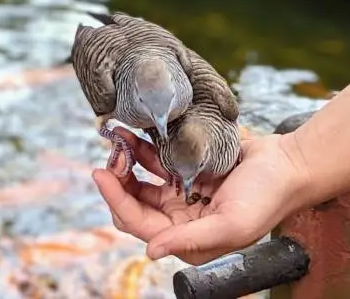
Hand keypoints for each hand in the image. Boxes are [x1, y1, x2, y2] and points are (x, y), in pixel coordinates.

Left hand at [93, 128, 307, 264]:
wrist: (286, 165)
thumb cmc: (265, 198)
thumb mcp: (231, 224)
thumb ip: (190, 239)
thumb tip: (151, 251)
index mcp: (187, 238)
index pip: (138, 222)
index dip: (115, 199)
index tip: (100, 172)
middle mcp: (178, 218)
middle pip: (133, 202)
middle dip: (118, 179)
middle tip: (112, 152)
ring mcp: (180, 192)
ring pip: (139, 179)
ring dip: (126, 160)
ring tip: (117, 137)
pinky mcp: (184, 169)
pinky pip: (154, 160)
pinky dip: (141, 149)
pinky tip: (132, 134)